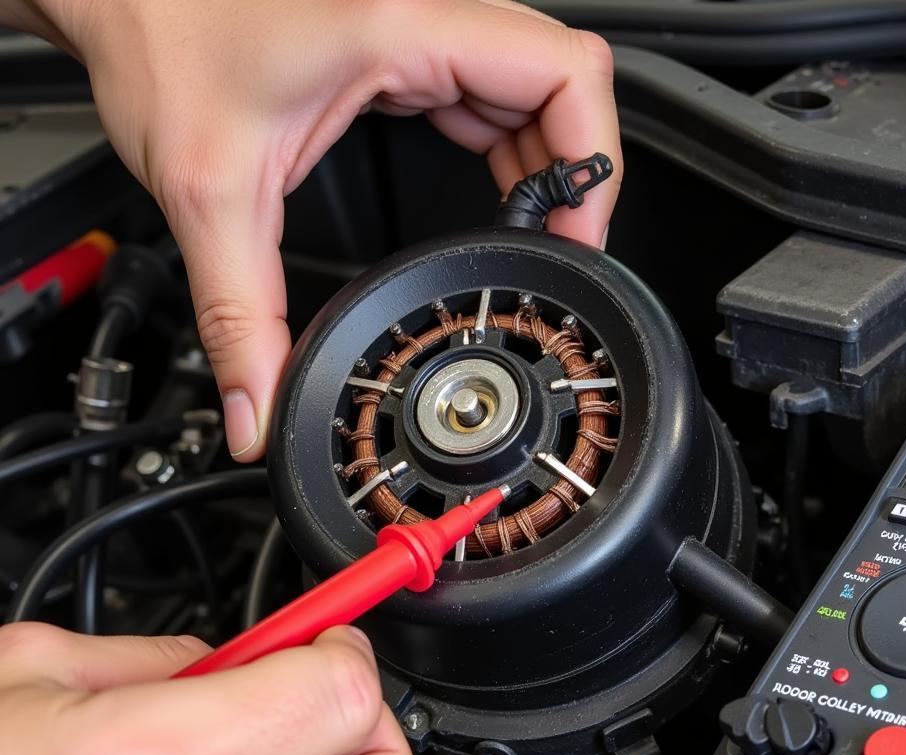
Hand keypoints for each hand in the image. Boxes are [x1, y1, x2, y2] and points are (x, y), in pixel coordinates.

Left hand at [38, 0, 620, 458]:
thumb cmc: (156, 36)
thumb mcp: (208, 191)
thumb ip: (239, 319)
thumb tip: (257, 409)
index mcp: (398, 28)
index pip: (565, 73)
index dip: (595, 162)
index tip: (579, 236)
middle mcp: (422, 12)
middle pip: (562, 85)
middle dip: (573, 178)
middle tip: (556, 254)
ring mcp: (418, 23)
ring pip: (531, 89)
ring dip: (544, 166)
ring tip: (530, 239)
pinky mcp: (402, 43)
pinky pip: (489, 92)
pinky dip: (507, 148)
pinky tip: (495, 196)